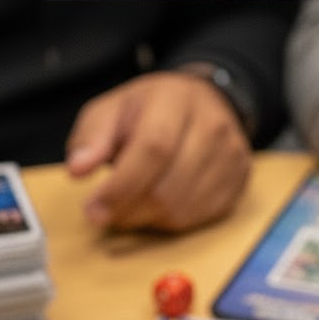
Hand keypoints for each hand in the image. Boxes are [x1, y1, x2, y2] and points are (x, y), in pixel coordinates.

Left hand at [65, 71, 251, 231]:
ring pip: (182, 209)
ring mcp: (231, 153)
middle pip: (167, 187)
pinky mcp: (240, 178)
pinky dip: (171, 221)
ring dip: (146, 218)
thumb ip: (91, 137)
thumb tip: (78, 168)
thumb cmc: (150, 108)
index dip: (120, 186)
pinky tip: (157, 202)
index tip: (92, 208)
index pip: (153, 148)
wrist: (201, 100)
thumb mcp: (111, 110)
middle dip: (127, 209)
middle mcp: (211, 124)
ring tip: (131, 201)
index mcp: (175, 98)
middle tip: (105, 211)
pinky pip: (200, 218)